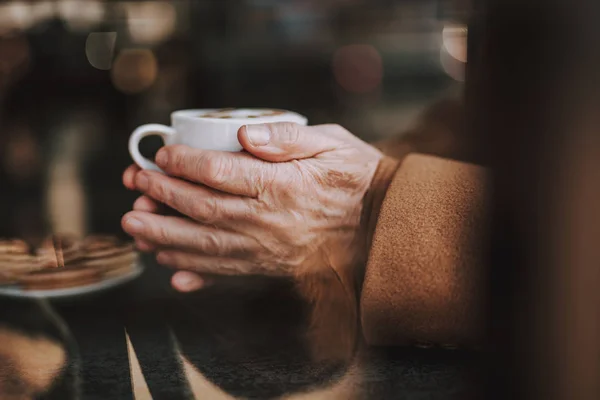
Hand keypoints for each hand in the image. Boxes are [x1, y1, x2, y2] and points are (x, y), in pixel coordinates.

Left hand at [122, 123, 382, 290]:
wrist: (383, 224)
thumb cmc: (356, 176)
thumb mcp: (331, 142)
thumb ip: (286, 138)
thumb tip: (244, 134)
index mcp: (282, 185)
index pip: (219, 173)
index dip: (184, 164)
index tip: (162, 155)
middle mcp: (270, 221)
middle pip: (202, 211)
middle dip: (162, 197)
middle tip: (135, 185)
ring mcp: (269, 250)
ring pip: (206, 246)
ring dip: (164, 238)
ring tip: (135, 227)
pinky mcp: (273, 267)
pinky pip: (227, 273)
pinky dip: (195, 273)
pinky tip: (171, 269)